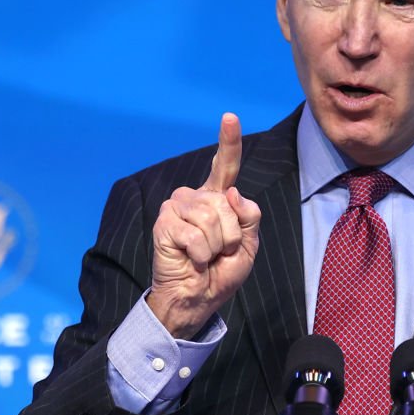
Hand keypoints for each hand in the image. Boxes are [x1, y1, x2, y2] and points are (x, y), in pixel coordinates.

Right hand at [147, 113, 261, 338]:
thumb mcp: (249, 244)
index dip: (229, 141)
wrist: (197, 298)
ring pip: (213, 218)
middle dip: (232, 235)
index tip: (230, 116)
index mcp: (217, 198)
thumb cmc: (221, 271)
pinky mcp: (164, 222)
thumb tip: (231, 192)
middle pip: (228, 204)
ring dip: (217, 246)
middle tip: (219, 252)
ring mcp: (177, 206)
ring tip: (206, 256)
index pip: (226, 166)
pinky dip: (202, 255)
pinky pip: (197, 235)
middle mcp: (196, 196)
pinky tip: (192, 259)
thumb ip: (249, 217)